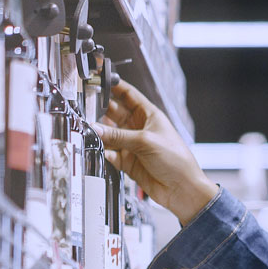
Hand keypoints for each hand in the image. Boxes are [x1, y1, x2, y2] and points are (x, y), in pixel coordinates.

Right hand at [95, 82, 218, 223]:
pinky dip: (105, 152)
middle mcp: (139, 128)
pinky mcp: (128, 162)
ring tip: (90, 132)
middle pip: (114, 113)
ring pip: (110, 135)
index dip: (114, 86)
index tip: (98, 79)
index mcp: (149, 115)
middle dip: (100, 110)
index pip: (128, 94)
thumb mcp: (145, 141)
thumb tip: (97, 129)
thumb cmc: (176, 160)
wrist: (182, 189)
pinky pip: (111, 154)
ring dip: (101, 134)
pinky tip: (101, 151)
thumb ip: (119, 135)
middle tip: (85, 108)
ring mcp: (133, 145)